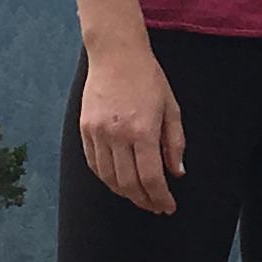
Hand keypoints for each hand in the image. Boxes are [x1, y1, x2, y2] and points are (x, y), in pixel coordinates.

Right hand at [79, 44, 183, 212]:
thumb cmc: (148, 78)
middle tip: (156, 206)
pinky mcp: (85, 129)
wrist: (116, 54)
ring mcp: (97, 133)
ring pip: (108, 178)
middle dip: (144, 200)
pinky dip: (106, 178)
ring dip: (125, 193)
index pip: (151, 178)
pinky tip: (119, 182)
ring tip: (139, 197)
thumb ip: (175, 143)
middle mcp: (117, 135)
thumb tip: (176, 173)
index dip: (161, 198)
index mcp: (143, 130)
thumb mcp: (171, 108)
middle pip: (128, 184)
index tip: (168, 207)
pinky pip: (94, 164)